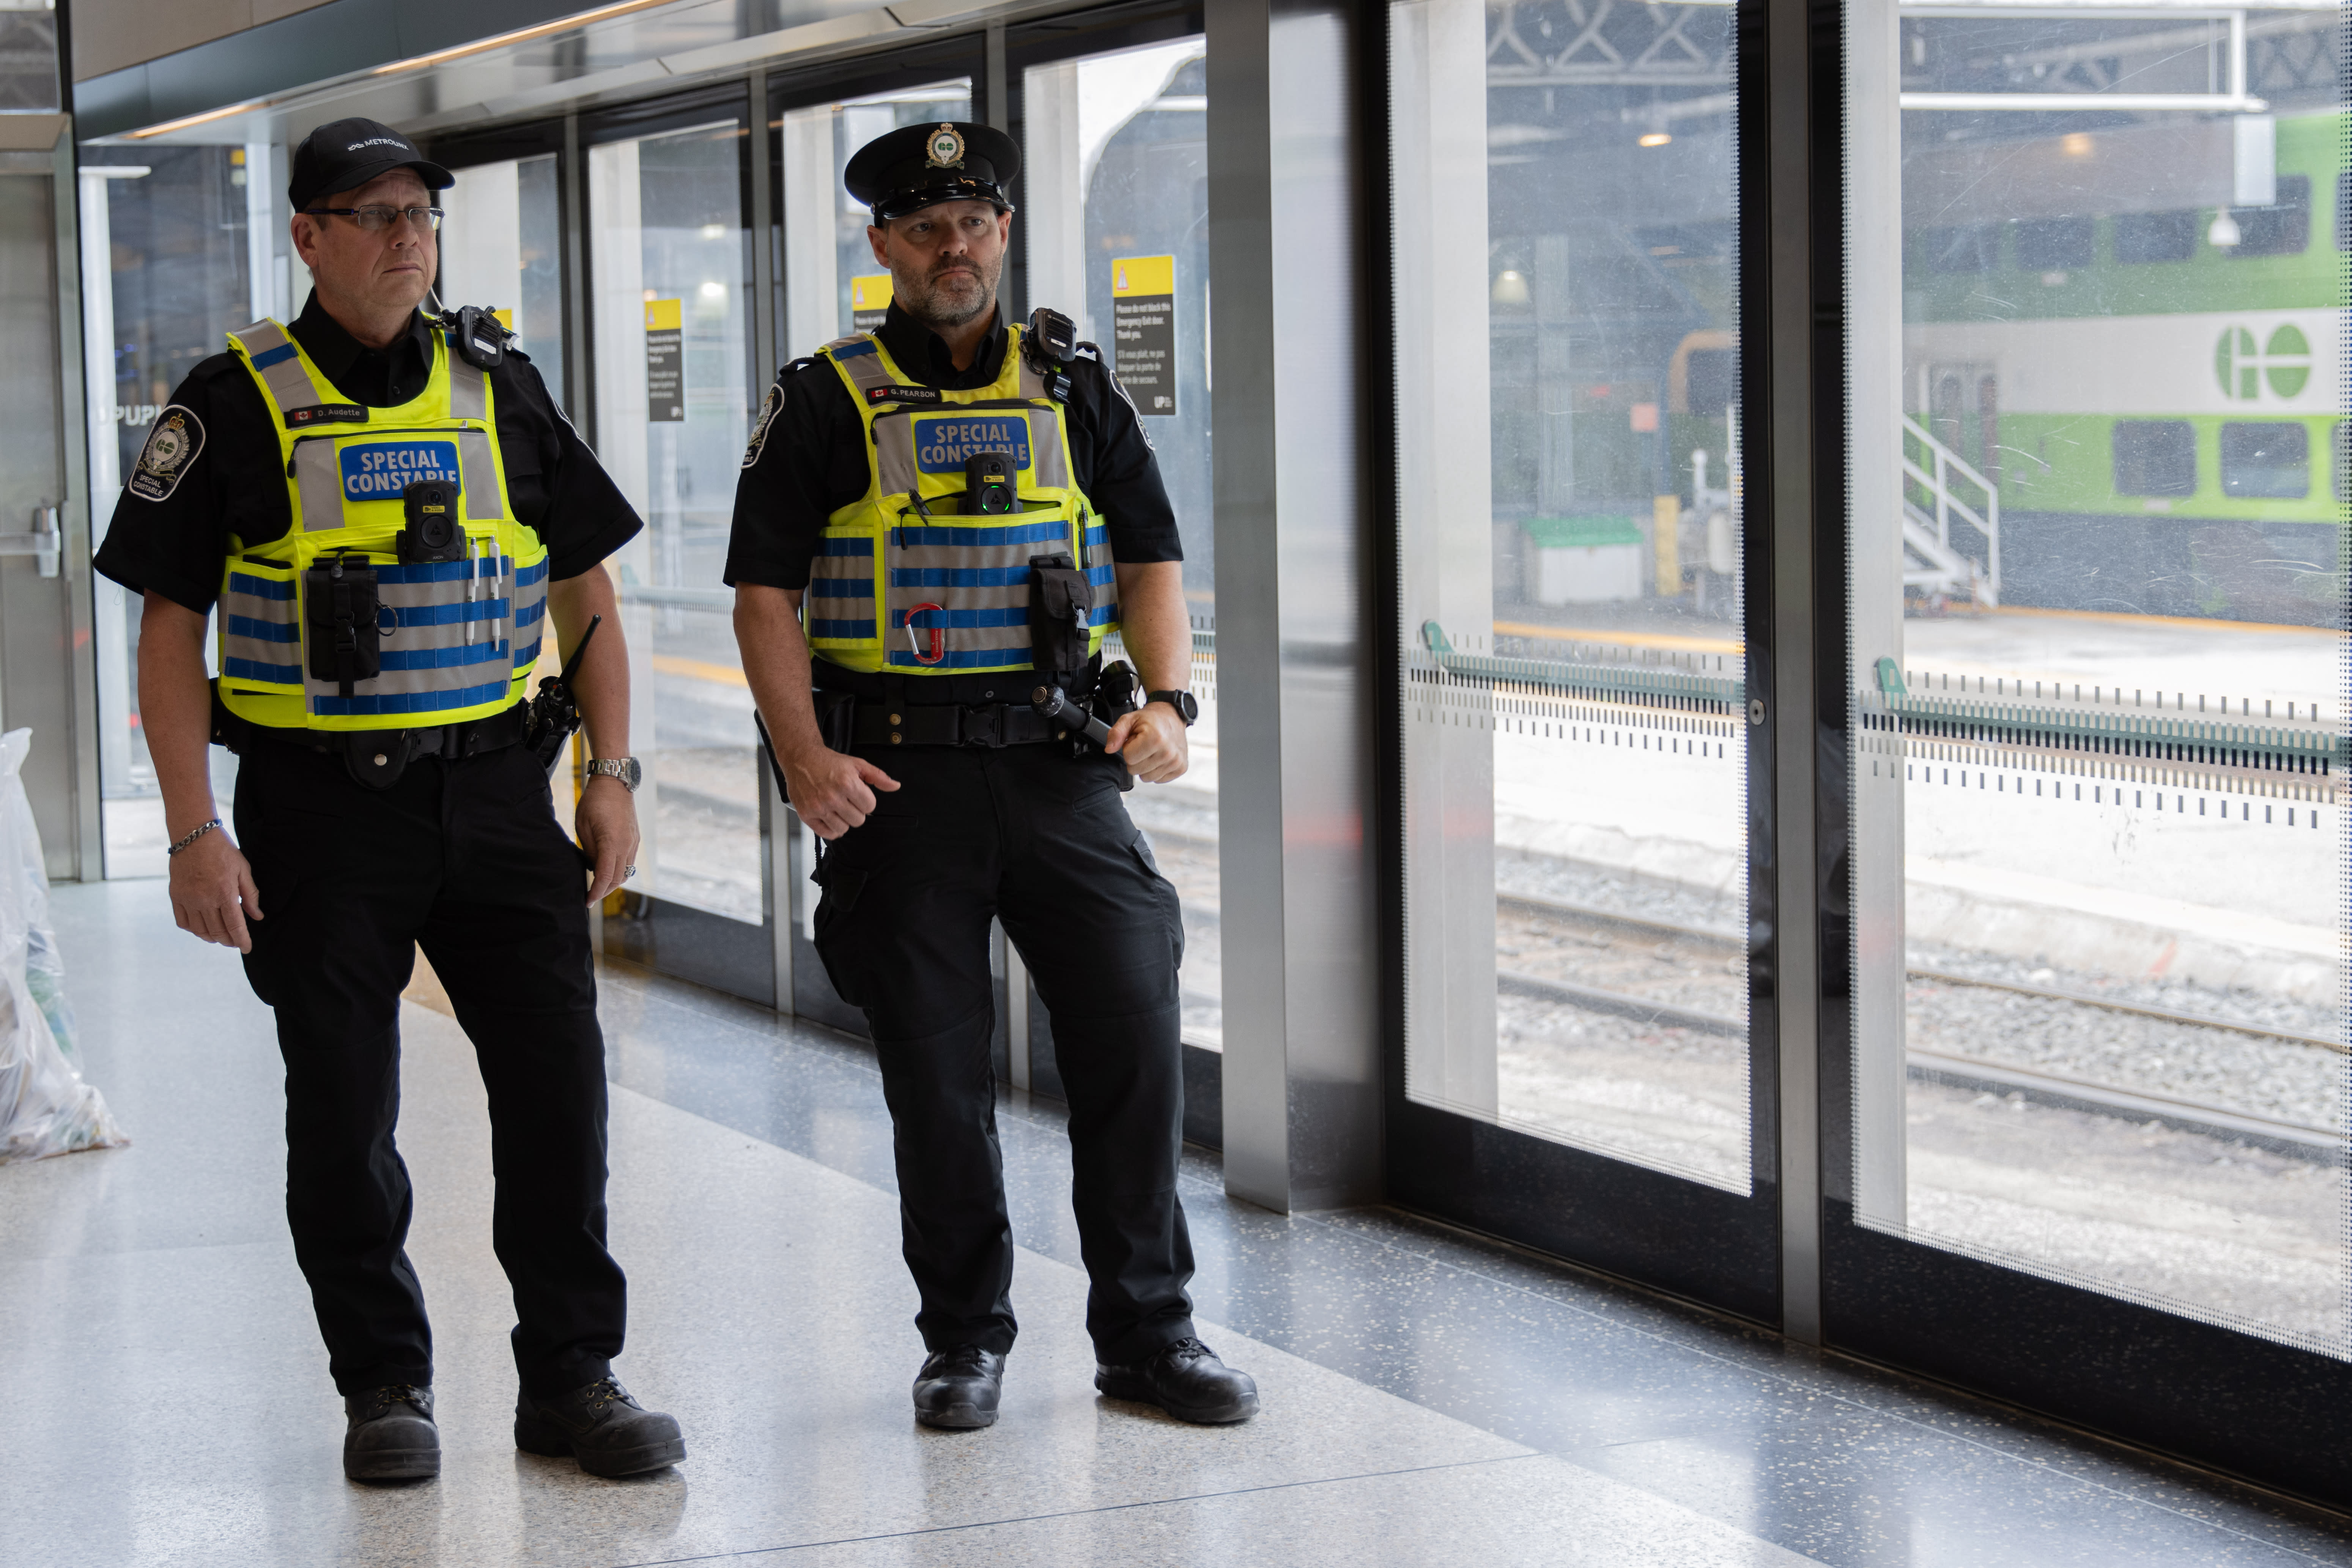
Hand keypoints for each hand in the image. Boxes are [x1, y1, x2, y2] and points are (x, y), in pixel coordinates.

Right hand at [168, 829, 263, 952]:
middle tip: (235, 942)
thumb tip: (257, 916)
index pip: (235, 926)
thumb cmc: (223, 851)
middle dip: (228, 941)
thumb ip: (251, 895)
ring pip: (200, 930)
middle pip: (217, 932)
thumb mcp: (243, 869)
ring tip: (220, 938)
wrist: (194, 835)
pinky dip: (193, 930)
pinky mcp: (175, 896)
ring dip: (211, 938)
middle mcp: (205, 900)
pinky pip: (183, 922)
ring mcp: (188, 899)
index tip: (247, 948)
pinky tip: (202, 928)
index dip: (242, 941)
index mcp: (225, 893)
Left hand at [576, 774, 640, 903]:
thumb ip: (590, 851)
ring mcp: (634, 842)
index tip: (587, 901)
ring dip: (613, 882)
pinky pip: (629, 862)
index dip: (596, 892)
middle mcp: (627, 845)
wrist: (614, 783)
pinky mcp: (635, 839)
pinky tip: (607, 869)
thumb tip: (595, 869)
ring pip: (626, 873)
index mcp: (612, 842)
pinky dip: (619, 871)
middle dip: (604, 891)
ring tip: (598, 885)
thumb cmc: (594, 802)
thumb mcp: (583, 827)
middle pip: (618, 879)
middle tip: (590, 896)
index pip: (605, 876)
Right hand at [784, 745, 898, 838]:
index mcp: (847, 783)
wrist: (802, 758)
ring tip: (837, 807)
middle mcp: (832, 797)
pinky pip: (827, 834)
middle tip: (847, 800)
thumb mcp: (857, 764)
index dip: (866, 801)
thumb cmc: (828, 762)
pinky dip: (831, 829)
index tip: (858, 794)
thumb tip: (895, 786)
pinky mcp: (806, 814)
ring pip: (843, 829)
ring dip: (843, 820)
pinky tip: (830, 817)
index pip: (870, 807)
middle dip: (856, 810)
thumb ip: (878, 777)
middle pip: (858, 820)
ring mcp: (818, 807)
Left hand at [1104, 701, 1189, 783]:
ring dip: (1145, 766)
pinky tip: (1159, 757)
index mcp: (1155, 738)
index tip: (1137, 740)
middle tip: (1144, 745)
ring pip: (1146, 778)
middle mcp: (1168, 752)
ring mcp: (1176, 762)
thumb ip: (1116, 733)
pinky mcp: (1181, 768)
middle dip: (1136, 758)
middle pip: (1135, 770)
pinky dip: (1156, 770)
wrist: (1172, 716)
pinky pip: (1158, 779)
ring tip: (1152, 751)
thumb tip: (1109, 749)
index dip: (1129, 748)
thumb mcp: (1129, 719)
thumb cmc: (1151, 719)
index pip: (1128, 758)